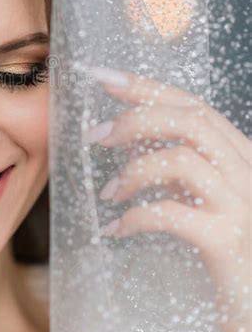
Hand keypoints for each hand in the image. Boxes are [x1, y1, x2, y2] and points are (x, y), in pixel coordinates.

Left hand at [86, 70, 250, 331]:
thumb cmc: (232, 254)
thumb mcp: (210, 198)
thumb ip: (184, 168)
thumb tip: (132, 142)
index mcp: (242, 155)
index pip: (193, 105)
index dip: (146, 87)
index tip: (103, 77)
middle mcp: (248, 171)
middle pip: (190, 120)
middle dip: (135, 119)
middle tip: (96, 135)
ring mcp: (242, 205)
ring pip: (182, 159)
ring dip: (134, 171)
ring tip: (109, 193)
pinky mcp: (228, 241)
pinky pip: (171, 214)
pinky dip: (136, 216)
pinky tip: (117, 229)